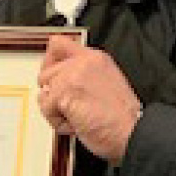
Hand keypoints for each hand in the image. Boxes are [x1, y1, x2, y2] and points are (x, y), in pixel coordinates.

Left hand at [38, 32, 142, 163]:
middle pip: (46, 73)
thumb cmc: (122, 118)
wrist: (131, 131)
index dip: (49, 61)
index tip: (51, 76)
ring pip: (44, 92)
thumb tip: (61, 82)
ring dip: (56, 110)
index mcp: (94, 58)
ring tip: (78, 117)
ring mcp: (72, 75)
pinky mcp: (64, 92)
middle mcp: (83, 62)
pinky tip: (77, 123)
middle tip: (72, 107)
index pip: (58, 44)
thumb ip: (84, 75)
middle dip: (53, 94)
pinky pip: (46, 108)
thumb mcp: (107, 83)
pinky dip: (58, 122)